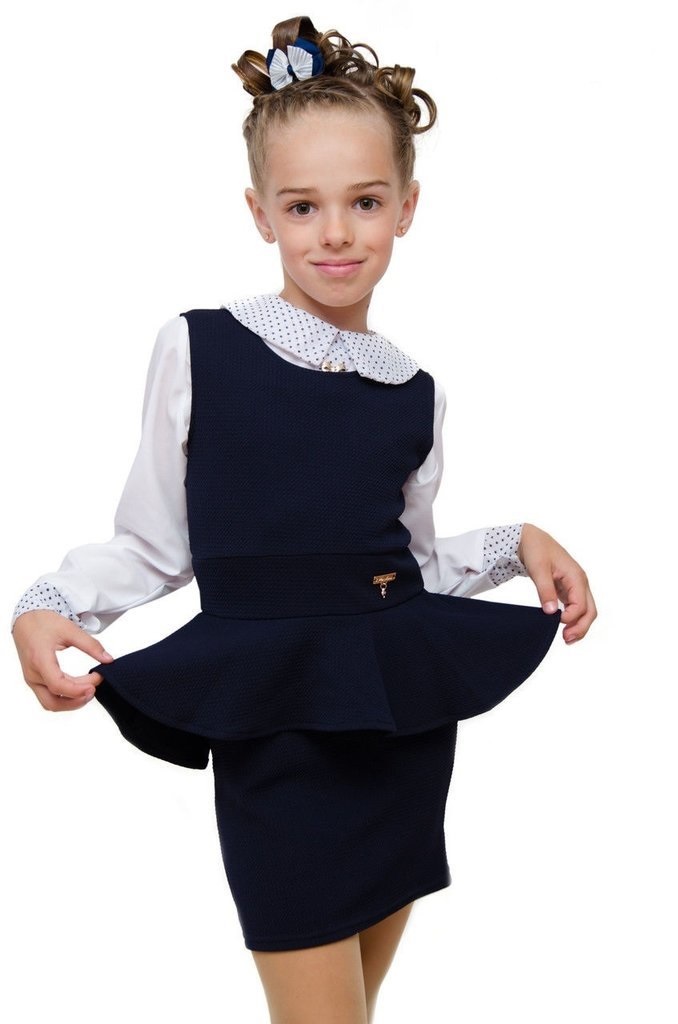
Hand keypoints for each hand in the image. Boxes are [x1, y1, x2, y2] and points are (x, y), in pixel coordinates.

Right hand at [12, 609, 113, 711]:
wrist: (26, 620)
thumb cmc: (45, 622)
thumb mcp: (70, 629)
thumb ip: (91, 645)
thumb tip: (109, 660)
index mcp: (39, 660)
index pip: (57, 685)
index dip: (78, 689)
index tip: (96, 682)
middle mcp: (33, 674)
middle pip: (53, 702)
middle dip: (76, 700)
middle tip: (95, 688)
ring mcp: (32, 679)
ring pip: (50, 702)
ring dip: (71, 701)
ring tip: (89, 687)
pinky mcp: (35, 680)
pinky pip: (49, 695)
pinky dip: (65, 696)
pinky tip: (80, 685)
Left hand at [517, 523, 596, 644]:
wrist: (531, 539)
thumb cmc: (536, 549)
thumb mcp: (538, 569)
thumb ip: (545, 590)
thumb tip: (551, 612)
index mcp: (576, 576)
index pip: (581, 604)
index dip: (572, 617)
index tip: (556, 622)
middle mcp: (580, 583)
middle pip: (590, 610)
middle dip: (581, 627)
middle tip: (567, 640)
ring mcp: (576, 586)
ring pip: (586, 611)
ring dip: (579, 625)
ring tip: (567, 639)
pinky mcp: (568, 589)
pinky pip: (577, 607)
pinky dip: (573, 619)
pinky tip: (564, 628)